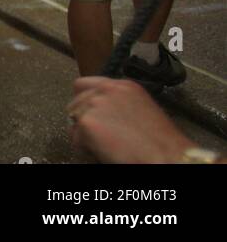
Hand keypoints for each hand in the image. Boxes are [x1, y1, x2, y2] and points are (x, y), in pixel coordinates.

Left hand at [68, 76, 193, 162]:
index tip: (88, 115)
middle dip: (83, 121)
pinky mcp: (87, 122)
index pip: (85, 85)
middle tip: (100, 138)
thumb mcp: (142, 110)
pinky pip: (76, 140)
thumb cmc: (162, 142)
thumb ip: (119, 104)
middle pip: (76, 104)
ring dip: (85, 136)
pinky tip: (105, 154)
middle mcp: (107, 90)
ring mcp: (95, 104)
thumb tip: (102, 113)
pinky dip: (86, 151)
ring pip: (74, 122)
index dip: (84, 102)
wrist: (167, 156)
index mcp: (123, 86)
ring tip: (106, 147)